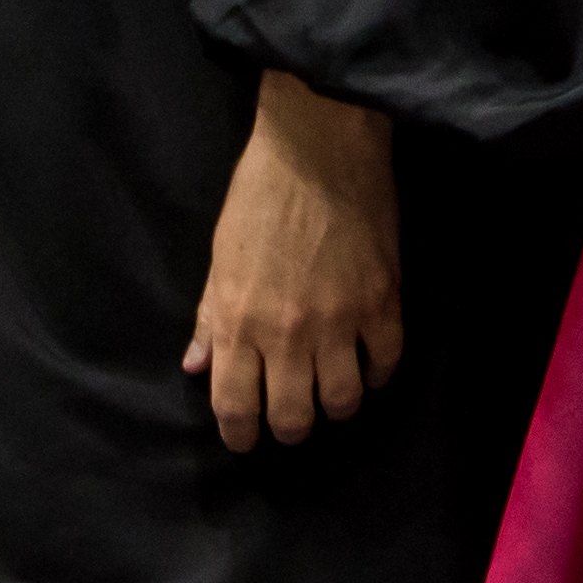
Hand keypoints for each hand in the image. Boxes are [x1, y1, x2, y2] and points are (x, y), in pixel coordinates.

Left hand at [185, 69, 401, 450]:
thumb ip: (209, 315)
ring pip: (342, 403)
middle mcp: (287, 332)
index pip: (235, 406)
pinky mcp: (384, 303)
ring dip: (335, 405)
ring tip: (331, 391)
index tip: (245, 439)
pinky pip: (385, 364)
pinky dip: (376, 374)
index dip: (240, 435)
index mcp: (238, 319)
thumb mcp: (220, 253)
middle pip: (293, 418)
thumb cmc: (260, 191)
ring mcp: (340, 321)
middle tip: (291, 415)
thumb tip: (196, 366)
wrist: (320, 143)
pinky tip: (368, 363)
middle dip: (289, 426)